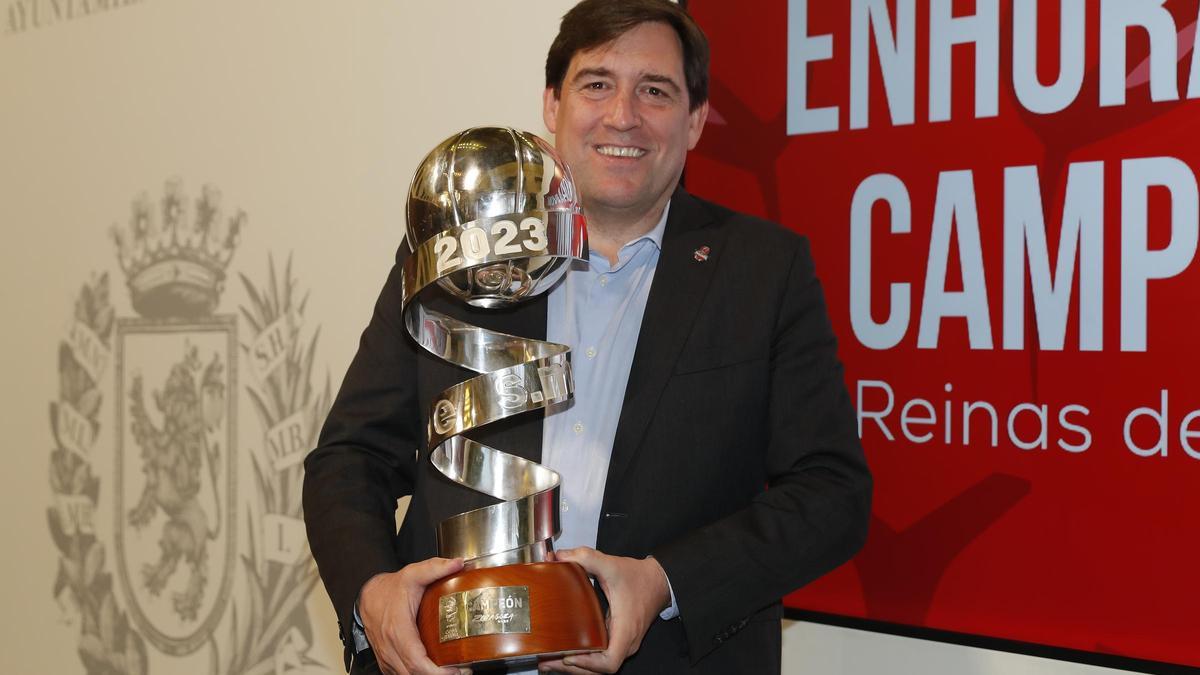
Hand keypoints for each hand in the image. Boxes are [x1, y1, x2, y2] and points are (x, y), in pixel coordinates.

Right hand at [358, 558, 471, 674]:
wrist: (366, 596)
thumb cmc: (388, 589)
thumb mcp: (412, 574)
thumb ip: (435, 568)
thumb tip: (458, 563)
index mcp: (398, 629)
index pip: (417, 661)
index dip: (438, 672)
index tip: (457, 669)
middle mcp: (390, 647)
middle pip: (414, 674)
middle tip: (462, 671)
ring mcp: (386, 657)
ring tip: (452, 670)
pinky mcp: (387, 661)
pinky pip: (402, 674)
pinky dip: (418, 674)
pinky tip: (434, 669)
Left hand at [538, 548, 670, 673]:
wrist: (659, 580)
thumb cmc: (640, 578)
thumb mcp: (612, 565)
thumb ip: (586, 557)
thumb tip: (559, 556)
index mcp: (626, 629)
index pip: (610, 662)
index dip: (588, 664)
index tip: (570, 656)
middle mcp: (626, 642)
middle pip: (599, 669)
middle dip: (573, 668)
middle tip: (547, 662)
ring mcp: (623, 643)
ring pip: (599, 666)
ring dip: (576, 666)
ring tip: (550, 662)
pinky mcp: (619, 640)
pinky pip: (601, 657)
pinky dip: (583, 659)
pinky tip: (565, 654)